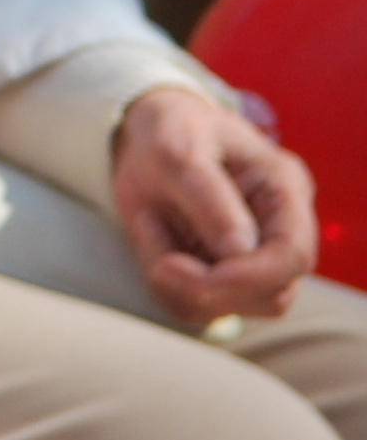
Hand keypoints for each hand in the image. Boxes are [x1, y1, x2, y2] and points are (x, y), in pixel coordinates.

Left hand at [112, 86, 318, 329]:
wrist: (145, 132)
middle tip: (160, 261)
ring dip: (181, 286)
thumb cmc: (167, 132)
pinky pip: (197, 306)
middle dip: (211, 289)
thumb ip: (208, 198)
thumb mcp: (177, 151)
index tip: (189, 270)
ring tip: (149, 227)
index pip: (293, 254)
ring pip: (232, 307)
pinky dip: (165, 286)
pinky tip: (151, 240)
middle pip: (272, 294)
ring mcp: (253, 256)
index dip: (249, 276)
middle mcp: (279, 229)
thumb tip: (239, 252)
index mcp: (284, 189)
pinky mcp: (221, 272)